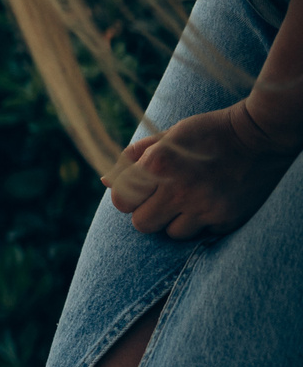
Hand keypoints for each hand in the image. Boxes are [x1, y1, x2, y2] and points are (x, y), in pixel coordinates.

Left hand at [104, 97, 302, 238]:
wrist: (262, 135)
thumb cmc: (208, 132)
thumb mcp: (169, 136)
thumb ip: (133, 158)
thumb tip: (104, 181)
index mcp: (159, 164)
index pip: (121, 201)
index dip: (127, 198)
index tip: (140, 190)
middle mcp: (180, 189)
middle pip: (142, 224)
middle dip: (147, 213)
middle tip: (162, 198)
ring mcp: (205, 207)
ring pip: (171, 233)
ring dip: (175, 221)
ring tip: (189, 200)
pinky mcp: (227, 219)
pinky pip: (201, 234)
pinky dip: (201, 223)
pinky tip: (210, 202)